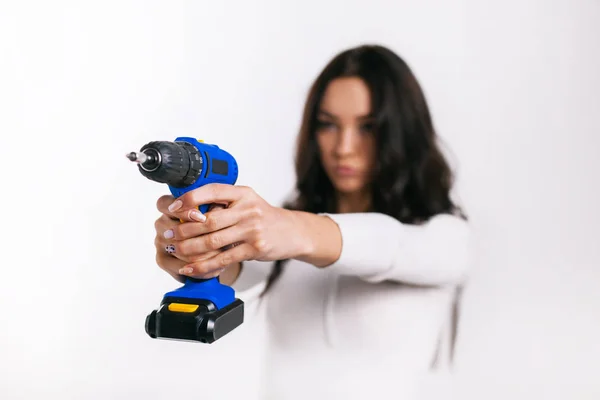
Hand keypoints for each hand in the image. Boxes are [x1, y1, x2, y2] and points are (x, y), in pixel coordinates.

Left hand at [160, 184, 309, 277]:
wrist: (291, 232)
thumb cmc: (264, 217)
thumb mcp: (246, 202)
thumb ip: (223, 204)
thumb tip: (188, 210)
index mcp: (243, 193)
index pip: (212, 191)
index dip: (189, 198)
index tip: (172, 207)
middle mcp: (248, 209)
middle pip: (208, 220)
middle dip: (182, 229)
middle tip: (167, 234)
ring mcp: (252, 229)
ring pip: (212, 241)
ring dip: (189, 248)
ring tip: (174, 250)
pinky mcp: (255, 248)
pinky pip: (224, 259)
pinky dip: (204, 266)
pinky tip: (191, 268)